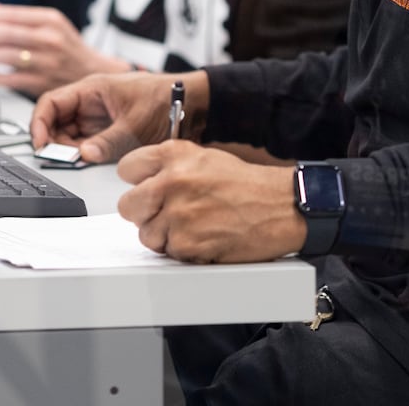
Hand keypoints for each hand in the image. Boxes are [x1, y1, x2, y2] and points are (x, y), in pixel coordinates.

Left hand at [0, 0, 129, 93]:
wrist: (93, 72)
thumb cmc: (67, 46)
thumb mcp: (47, 24)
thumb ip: (15, 15)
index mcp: (50, 19)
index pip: (9, 15)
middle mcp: (50, 39)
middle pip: (4, 34)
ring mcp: (47, 62)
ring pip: (4, 56)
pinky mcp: (43, 84)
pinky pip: (10, 79)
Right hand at [31, 70, 207, 164]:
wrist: (193, 105)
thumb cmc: (166, 99)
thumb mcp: (135, 124)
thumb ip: (107, 141)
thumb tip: (84, 155)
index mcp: (92, 89)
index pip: (51, 102)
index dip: (39, 122)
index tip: (41, 144)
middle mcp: (91, 102)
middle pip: (56, 120)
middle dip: (53, 140)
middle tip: (59, 158)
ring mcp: (99, 117)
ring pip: (69, 134)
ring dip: (68, 149)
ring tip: (75, 161)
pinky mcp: (108, 131)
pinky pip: (86, 143)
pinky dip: (83, 154)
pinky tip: (88, 160)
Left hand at [116, 142, 305, 262]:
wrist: (281, 207)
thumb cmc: (248, 185)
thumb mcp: (204, 157)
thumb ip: (169, 167)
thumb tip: (142, 183)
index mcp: (174, 155)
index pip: (127, 169)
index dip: (137, 183)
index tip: (145, 189)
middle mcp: (171, 181)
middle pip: (128, 206)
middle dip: (145, 214)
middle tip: (166, 214)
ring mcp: (177, 213)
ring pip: (146, 235)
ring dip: (164, 237)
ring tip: (192, 227)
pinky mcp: (186, 243)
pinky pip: (169, 254)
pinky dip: (184, 252)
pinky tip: (203, 238)